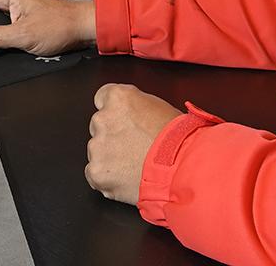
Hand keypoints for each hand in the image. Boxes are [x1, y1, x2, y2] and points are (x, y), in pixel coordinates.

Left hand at [85, 84, 180, 205]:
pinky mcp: (96, 171)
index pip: (103, 98)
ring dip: (110, 158)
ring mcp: (97, 146)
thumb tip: (134, 114)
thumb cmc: (178, 140)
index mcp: (119, 98)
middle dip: (113, 136)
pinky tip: (127, 178)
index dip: (114, 111)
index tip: (121, 120)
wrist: (181, 168)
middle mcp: (103, 119)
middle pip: (99, 126)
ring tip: (135, 165)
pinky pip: (95, 174)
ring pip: (97, 151)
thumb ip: (138, 108)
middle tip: (133, 147)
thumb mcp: (160, 108)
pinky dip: (108, 178)